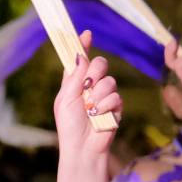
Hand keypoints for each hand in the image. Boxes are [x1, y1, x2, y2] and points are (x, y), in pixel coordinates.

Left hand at [52, 39, 120, 156]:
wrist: (83, 147)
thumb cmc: (69, 125)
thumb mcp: (65, 98)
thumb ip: (73, 76)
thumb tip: (79, 55)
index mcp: (74, 82)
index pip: (80, 59)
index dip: (83, 45)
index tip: (87, 34)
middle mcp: (90, 86)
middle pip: (100, 64)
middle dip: (95, 71)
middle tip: (87, 85)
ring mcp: (104, 95)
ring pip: (109, 80)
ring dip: (98, 95)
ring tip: (90, 110)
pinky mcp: (116, 106)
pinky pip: (116, 96)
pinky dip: (106, 106)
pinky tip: (99, 116)